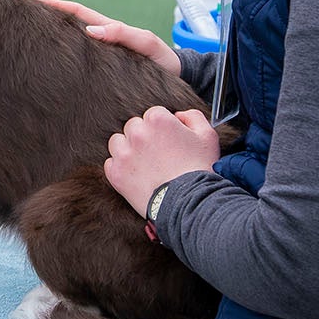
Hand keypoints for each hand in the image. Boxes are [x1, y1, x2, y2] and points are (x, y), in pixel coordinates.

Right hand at [37, 0, 179, 76]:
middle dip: (44, 22)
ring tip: (27, 45)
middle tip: (20, 22)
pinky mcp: (100, 77)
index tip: (31, 1)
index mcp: (107, 30)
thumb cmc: (163, 60)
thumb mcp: (146, 42)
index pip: (75, 12)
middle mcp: (99, 43)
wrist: (177, 81)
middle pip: (66, 28)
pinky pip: (77, 67)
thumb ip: (123, 34)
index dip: (54, 5)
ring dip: (50, 43)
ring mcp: (99, 59)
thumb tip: (91, 31)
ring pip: (69, 48)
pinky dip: (61, 64)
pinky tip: (49, 72)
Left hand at [105, 106, 219, 217]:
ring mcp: (124, 153)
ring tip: (145, 164)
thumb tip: (178, 115)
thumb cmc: (200, 170)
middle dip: (144, 137)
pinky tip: (136, 175)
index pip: (153, 115)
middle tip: (158, 154)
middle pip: (134, 127)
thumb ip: (193, 117)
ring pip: (118, 142)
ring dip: (128, 149)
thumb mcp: (208, 136)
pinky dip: (120, 168)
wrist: (190, 203)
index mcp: (157, 120)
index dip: (162, 128)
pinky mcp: (116, 173)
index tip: (168, 141)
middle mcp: (137, 133)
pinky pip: (111, 163)